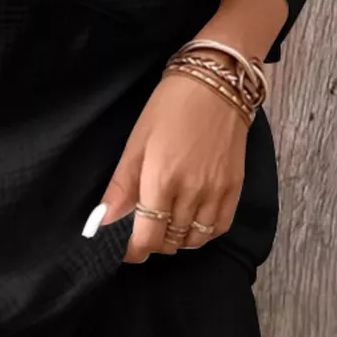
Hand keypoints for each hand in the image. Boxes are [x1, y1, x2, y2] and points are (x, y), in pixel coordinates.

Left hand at [90, 63, 248, 262]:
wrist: (216, 84)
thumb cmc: (169, 108)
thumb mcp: (136, 144)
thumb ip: (120, 188)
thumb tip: (101, 223)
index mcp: (162, 181)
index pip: (147, 239)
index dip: (132, 251)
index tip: (123, 248)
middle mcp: (192, 192)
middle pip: (169, 242)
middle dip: (151, 242)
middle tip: (141, 227)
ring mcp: (217, 192)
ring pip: (194, 239)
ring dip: (175, 239)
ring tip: (164, 223)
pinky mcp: (235, 188)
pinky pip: (219, 228)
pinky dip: (201, 233)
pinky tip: (189, 219)